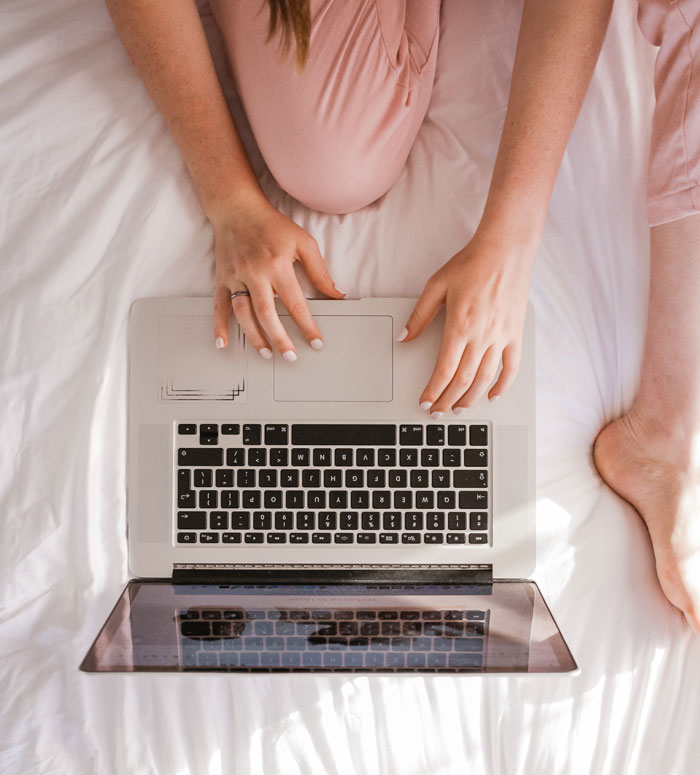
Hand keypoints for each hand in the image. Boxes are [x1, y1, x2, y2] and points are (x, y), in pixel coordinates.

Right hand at [212, 197, 344, 358]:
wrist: (237, 208)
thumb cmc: (273, 226)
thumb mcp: (304, 243)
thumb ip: (320, 272)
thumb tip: (336, 295)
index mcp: (277, 265)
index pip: (295, 304)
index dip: (307, 326)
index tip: (316, 343)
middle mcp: (255, 273)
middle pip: (267, 314)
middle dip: (280, 339)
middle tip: (291, 357)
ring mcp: (236, 277)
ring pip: (243, 314)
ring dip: (254, 337)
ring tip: (266, 354)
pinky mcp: (222, 278)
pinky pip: (219, 305)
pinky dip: (219, 326)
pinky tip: (223, 343)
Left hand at [398, 230, 533, 414]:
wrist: (505, 250)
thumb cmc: (471, 264)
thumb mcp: (436, 285)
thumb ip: (420, 315)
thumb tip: (404, 338)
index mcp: (460, 326)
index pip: (444, 369)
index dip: (434, 390)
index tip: (426, 402)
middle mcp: (482, 335)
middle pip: (463, 379)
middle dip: (448, 400)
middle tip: (438, 412)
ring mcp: (501, 336)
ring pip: (485, 378)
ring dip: (471, 398)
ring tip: (459, 409)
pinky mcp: (515, 334)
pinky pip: (511, 366)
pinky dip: (503, 385)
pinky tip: (493, 396)